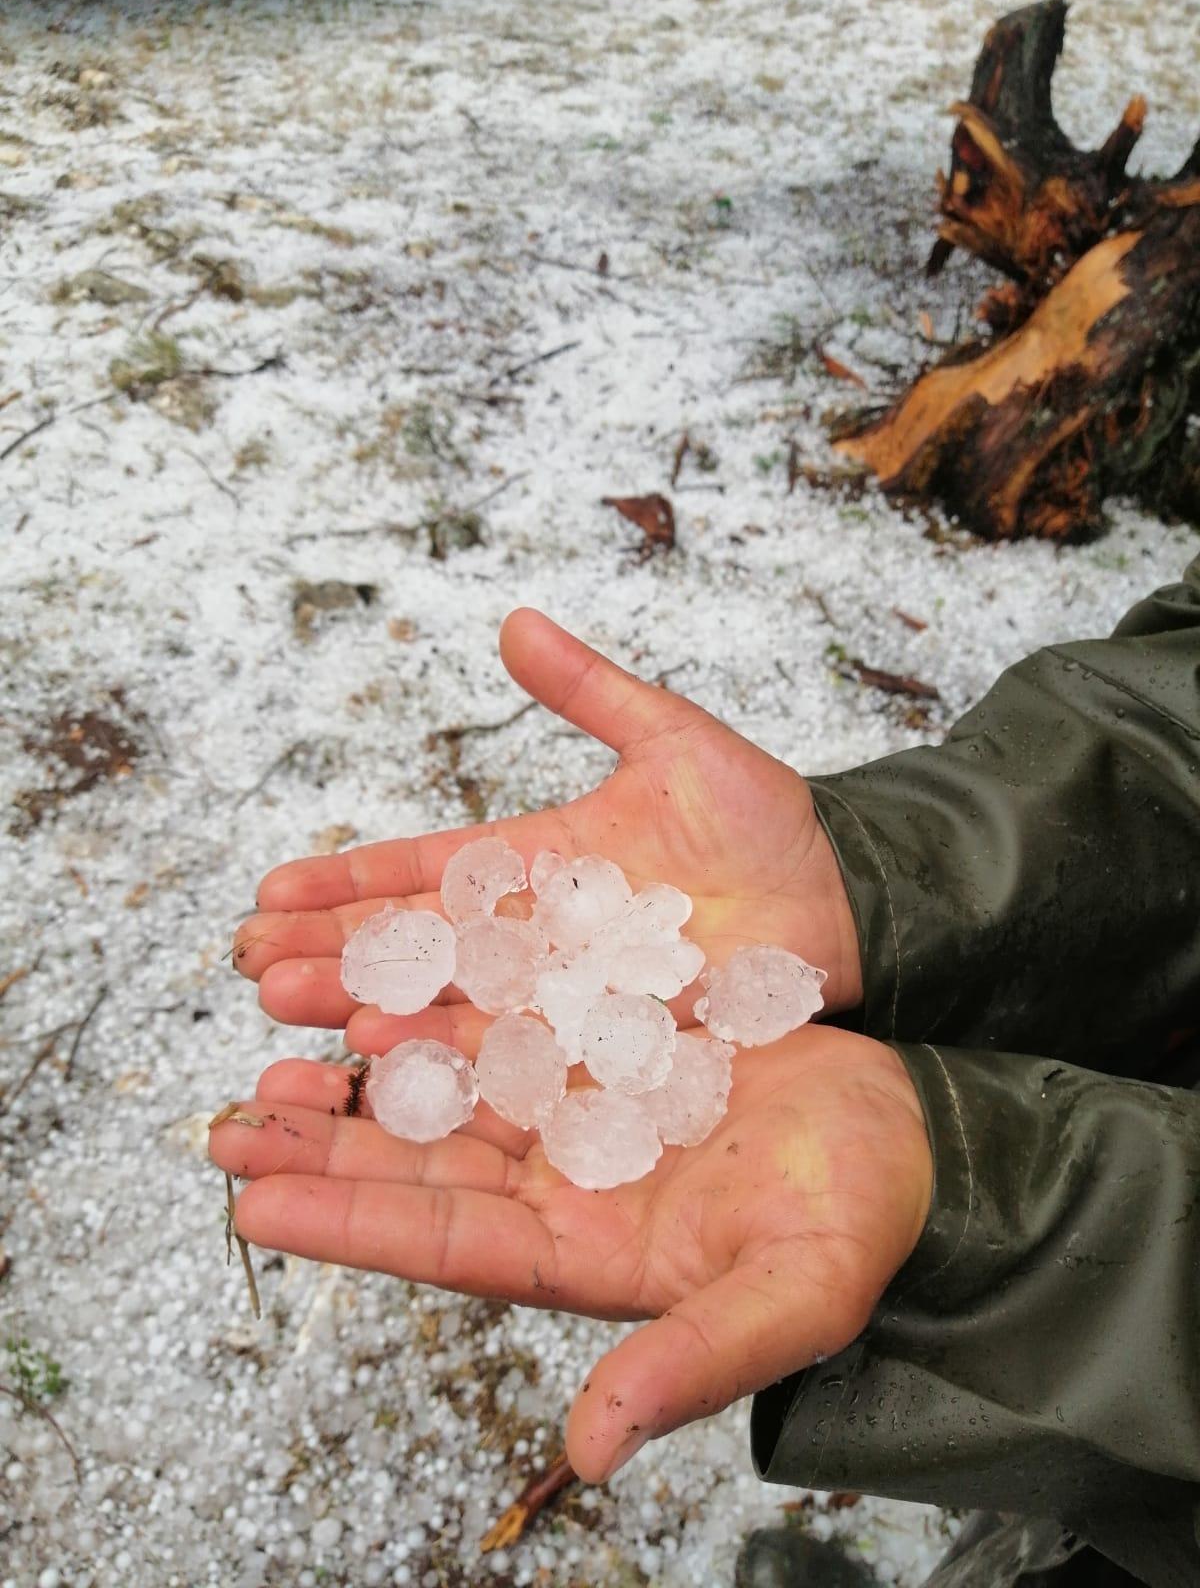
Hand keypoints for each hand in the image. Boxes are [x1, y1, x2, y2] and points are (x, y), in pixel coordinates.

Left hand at [210, 1025, 930, 1480]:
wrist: (910, 1136)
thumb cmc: (860, 1223)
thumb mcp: (792, 1298)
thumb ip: (693, 1364)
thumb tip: (590, 1451)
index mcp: (591, 1256)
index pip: (446, 1245)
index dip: (350, 1225)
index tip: (253, 1202)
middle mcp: (569, 1186)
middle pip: (424, 1166)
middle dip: (327, 1144)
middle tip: (230, 1121)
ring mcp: (584, 1113)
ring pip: (452, 1087)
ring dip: (372, 1064)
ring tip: (287, 1037)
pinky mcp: (609, 1047)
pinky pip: (511, 1019)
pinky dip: (451, 1001)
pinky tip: (393, 978)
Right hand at [233, 609, 862, 1053]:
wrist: (842, 892)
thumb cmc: (761, 817)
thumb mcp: (670, 737)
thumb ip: (588, 689)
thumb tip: (514, 621)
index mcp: (539, 860)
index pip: (424, 870)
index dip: (350, 880)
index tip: (272, 889)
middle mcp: (541, 930)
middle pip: (419, 941)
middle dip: (335, 949)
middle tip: (252, 962)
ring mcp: (572, 986)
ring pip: (454, 997)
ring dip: (373, 1001)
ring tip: (293, 1006)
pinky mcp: (612, 1032)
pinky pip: (525, 1044)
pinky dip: (460, 1047)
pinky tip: (394, 1052)